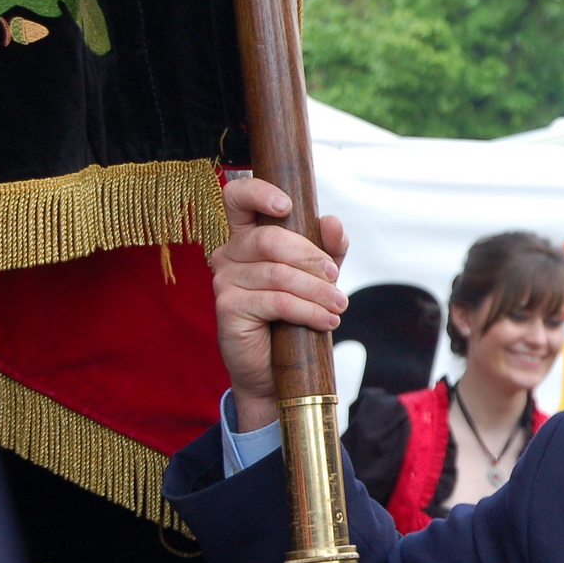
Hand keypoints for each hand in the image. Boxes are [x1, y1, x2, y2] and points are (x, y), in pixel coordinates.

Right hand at [211, 177, 349, 430]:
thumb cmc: (296, 316)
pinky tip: (327, 321)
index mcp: (247, 237)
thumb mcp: (319, 277)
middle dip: (312, 258)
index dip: (259, 193)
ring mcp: (224, 280)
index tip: (287, 206)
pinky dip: (308, 310)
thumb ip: (328, 249)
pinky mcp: (227, 307)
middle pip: (270, 239)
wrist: (277, 369)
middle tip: (335, 280)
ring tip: (339, 306)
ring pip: (278, 274)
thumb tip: (331, 221)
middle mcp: (229, 253)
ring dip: (317, 291)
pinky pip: (275, 301)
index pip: (237, 198)